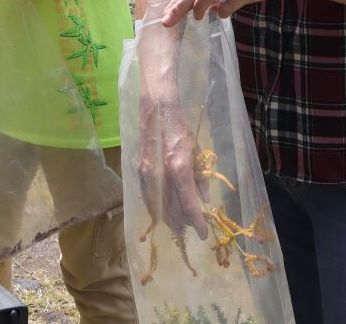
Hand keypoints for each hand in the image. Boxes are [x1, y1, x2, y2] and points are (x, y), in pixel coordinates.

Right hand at [137, 95, 207, 238]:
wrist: (156, 111)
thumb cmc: (180, 129)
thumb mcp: (197, 152)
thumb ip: (201, 177)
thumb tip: (206, 199)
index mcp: (179, 169)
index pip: (189, 204)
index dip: (197, 222)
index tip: (203, 234)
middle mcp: (161, 176)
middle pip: (172, 210)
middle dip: (182, 223)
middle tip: (190, 230)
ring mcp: (147, 174)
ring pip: (157, 206)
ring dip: (168, 219)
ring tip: (177, 226)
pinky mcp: (139, 171)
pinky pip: (147, 197)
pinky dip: (156, 208)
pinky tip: (161, 212)